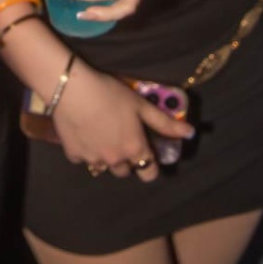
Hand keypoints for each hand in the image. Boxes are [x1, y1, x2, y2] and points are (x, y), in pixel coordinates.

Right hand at [53, 63, 194, 182]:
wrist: (72, 89)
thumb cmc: (110, 94)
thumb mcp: (141, 105)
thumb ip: (165, 123)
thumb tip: (190, 133)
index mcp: (135, 149)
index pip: (149, 173)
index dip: (149, 165)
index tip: (145, 153)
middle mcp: (115, 160)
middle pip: (124, 171)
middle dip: (124, 159)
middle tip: (119, 137)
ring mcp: (92, 159)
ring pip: (102, 167)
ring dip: (104, 157)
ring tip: (99, 135)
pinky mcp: (72, 154)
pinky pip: (82, 158)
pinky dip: (84, 150)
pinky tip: (82, 132)